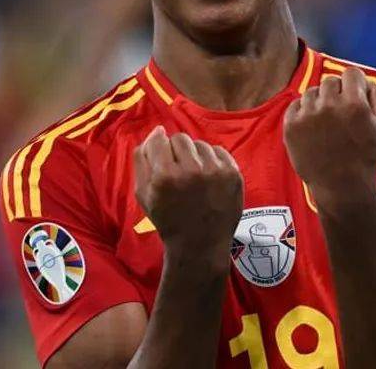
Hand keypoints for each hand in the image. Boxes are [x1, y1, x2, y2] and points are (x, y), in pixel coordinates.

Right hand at [134, 126, 243, 265]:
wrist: (199, 245)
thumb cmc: (167, 219)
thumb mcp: (143, 193)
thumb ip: (142, 159)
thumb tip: (157, 130)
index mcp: (165, 176)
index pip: (160, 139)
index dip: (159, 149)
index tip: (163, 161)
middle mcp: (191, 170)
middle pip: (180, 138)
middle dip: (176, 151)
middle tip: (178, 171)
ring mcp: (215, 172)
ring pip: (200, 144)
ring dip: (195, 155)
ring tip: (194, 177)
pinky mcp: (233, 174)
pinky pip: (218, 151)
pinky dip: (212, 160)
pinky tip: (208, 178)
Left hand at [283, 67, 375, 205]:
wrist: (341, 186)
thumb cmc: (364, 156)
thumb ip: (374, 97)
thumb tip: (364, 80)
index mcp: (354, 104)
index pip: (351, 73)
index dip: (354, 83)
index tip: (353, 93)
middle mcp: (329, 106)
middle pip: (330, 81)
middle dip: (337, 92)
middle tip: (339, 112)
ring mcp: (307, 115)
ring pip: (312, 92)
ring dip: (319, 101)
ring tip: (325, 123)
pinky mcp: (290, 125)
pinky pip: (296, 104)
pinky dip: (303, 111)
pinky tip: (312, 127)